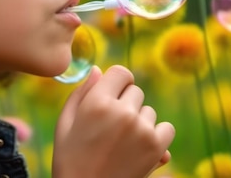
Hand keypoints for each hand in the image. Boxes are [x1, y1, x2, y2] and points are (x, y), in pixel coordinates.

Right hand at [52, 65, 174, 177]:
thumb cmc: (70, 160)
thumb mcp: (65, 123)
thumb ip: (81, 93)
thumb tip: (98, 70)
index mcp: (97, 102)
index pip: (121, 72)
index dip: (116, 83)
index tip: (111, 97)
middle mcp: (122, 111)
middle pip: (135, 91)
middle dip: (126, 103)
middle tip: (111, 127)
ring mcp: (142, 129)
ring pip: (149, 111)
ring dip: (139, 121)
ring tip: (121, 142)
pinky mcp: (157, 147)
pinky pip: (166, 128)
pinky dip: (156, 136)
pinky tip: (138, 148)